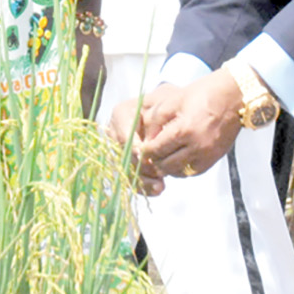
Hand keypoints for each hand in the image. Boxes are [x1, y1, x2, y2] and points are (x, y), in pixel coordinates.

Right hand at [104, 82, 183, 196]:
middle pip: (123, 155)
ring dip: (143, 181)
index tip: (147, 156)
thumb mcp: (166, 104)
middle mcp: (116, 132)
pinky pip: (132, 178)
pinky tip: (158, 189)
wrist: (177, 111)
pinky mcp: (130, 163)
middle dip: (141, 167)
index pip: (122, 134)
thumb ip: (155, 120)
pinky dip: (145, 186)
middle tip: (159, 173)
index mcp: (121, 114)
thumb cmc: (172, 104)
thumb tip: (142, 150)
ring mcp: (122, 149)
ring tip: (161, 186)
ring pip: (127, 170)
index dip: (133, 147)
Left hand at [134, 70, 242, 191]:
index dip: (145, 151)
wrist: (235, 96)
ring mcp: (207, 155)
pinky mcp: (214, 159)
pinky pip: (192, 172)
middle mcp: (197, 146)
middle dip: (154, 161)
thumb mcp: (174, 100)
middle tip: (149, 153)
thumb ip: (156, 120)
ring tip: (162, 157)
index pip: (156, 150)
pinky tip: (177, 158)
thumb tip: (147, 140)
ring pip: (178, 172)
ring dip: (167, 167)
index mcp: (184, 130)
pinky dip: (182, 168)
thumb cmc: (203, 93)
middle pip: (165, 165)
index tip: (140, 148)